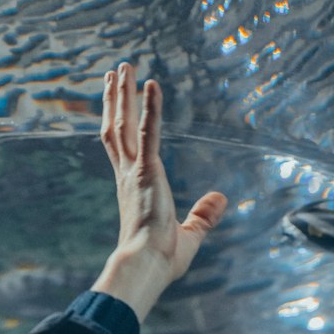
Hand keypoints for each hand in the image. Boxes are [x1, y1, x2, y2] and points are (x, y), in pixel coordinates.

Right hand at [91, 62, 227, 322]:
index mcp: (132, 186)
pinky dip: (150, 107)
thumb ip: (203, 214)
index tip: (113, 99)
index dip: (116, 120)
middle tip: (113, 72)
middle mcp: (127, 174)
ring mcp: (133, 170)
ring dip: (122, 93)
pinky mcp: (147, 171)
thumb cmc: (162, 259)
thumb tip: (221, 198)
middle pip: (116, 127)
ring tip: (122, 67)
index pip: (120, 146)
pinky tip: (151, 84)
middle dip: (114, 98)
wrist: (146, 266)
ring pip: (124, 123)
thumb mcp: (189, 233)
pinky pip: (149, 132)